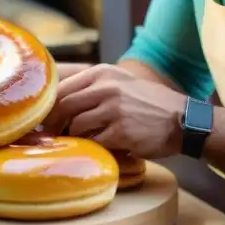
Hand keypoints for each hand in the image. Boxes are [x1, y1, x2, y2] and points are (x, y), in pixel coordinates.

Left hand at [41, 64, 186, 158]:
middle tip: (49, 137)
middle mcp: (106, 87)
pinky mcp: (121, 131)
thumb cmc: (150, 105)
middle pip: (64, 106)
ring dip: (73, 138)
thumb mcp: (121, 84)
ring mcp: (114, 109)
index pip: (62, 87)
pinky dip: (91, 148)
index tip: (42, 120)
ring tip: (77, 144)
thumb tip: (57, 104)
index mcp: (103, 73)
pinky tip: (95, 151)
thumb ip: (93, 89)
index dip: (48, 106)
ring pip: (76, 126)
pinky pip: (93, 142)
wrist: (183, 120)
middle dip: (53, 124)